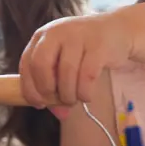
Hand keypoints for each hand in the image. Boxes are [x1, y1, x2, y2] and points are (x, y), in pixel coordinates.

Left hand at [19, 12, 133, 107]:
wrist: (118, 31)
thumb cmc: (86, 51)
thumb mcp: (65, 62)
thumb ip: (57, 87)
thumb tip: (59, 114)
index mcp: (42, 36)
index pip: (27, 63)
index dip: (30, 88)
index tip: (39, 104)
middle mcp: (57, 32)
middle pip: (41, 65)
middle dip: (47, 90)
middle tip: (59, 101)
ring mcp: (78, 36)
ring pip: (66, 73)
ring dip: (69, 95)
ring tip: (75, 100)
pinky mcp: (98, 45)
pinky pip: (87, 75)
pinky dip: (85, 92)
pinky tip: (87, 95)